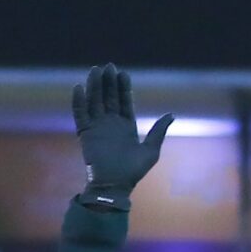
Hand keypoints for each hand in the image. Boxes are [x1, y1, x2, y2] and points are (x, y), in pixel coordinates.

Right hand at [70, 65, 170, 204]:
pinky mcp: (85, 133)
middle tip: (109, 66)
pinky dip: (79, 100)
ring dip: (94, 86)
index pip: (124, 102)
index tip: (123, 73)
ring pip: (94, 101)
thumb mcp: (151, 150)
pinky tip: (79, 87)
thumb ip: (158, 131)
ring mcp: (97, 127)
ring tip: (96, 71)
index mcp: (126, 126)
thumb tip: (171, 114)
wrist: (115, 186)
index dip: (123, 88)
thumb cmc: (134, 171)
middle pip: (108, 98)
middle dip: (109, 82)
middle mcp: (110, 124)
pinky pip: (80, 113)